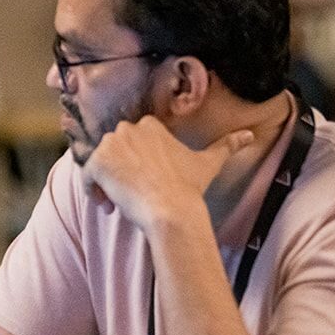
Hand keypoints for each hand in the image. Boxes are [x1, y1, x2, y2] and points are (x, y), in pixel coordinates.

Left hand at [80, 117, 253, 230]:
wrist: (170, 210)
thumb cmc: (189, 188)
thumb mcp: (208, 163)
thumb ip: (226, 146)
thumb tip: (249, 135)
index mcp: (149, 124)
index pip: (133, 144)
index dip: (137, 164)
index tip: (146, 183)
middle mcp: (127, 129)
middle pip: (115, 152)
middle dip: (120, 172)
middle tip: (133, 194)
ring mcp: (109, 145)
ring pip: (100, 163)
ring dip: (106, 182)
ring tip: (120, 202)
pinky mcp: (96, 163)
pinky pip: (85, 176)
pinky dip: (92, 191)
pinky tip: (107, 205)